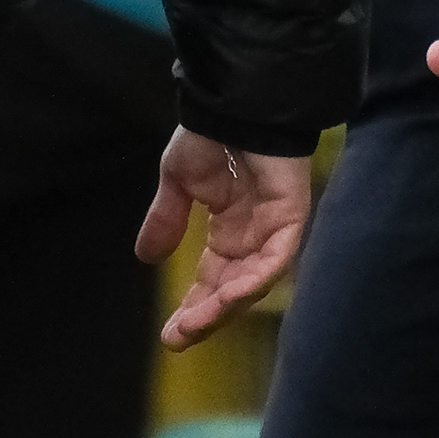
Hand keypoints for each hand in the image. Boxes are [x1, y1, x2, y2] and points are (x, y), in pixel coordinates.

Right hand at [135, 128, 315, 347]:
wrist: (235, 98)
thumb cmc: (211, 131)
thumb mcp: (178, 181)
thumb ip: (167, 218)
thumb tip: (146, 257)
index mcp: (230, 227)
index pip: (214, 279)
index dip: (194, 306)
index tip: (169, 334)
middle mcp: (255, 233)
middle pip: (233, 289)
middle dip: (206, 316)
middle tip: (177, 339)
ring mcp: (275, 226)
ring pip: (254, 281)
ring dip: (224, 307)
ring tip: (193, 326)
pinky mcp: (292, 215)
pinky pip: (277, 257)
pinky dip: (253, 279)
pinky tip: (227, 297)